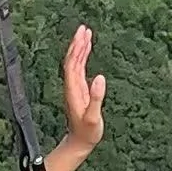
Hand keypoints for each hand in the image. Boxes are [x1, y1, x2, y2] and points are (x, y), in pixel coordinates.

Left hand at [55, 24, 106, 169]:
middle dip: (77, 43)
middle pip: (72, 59)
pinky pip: (80, 68)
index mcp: (73, 90)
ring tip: (86, 33)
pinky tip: (87, 49)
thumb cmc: (87, 132)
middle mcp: (71, 86)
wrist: (79, 142)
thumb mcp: (93, 118)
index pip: (72, 64)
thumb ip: (96, 98)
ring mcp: (74, 87)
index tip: (83, 35)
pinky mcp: (79, 89)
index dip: (77, 49)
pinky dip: (83, 56)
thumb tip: (100, 77)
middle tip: (84, 28)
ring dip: (80, 47)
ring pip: (75, 62)